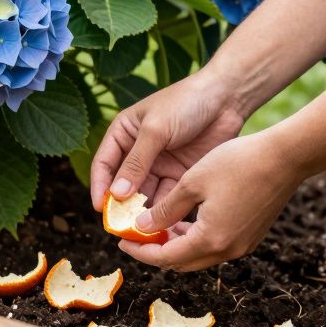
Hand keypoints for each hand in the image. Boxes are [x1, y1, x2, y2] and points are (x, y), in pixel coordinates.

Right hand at [90, 69, 247, 211]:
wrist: (226, 98)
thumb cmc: (185, 103)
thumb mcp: (155, 130)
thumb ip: (136, 163)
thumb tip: (116, 194)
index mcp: (125, 133)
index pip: (104, 163)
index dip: (99, 186)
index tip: (99, 208)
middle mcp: (139, 151)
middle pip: (124, 183)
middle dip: (121, 204)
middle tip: (120, 226)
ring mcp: (161, 163)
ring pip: (146, 193)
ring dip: (142, 210)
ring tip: (141, 228)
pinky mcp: (181, 173)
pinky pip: (168, 196)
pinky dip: (164, 210)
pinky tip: (163, 223)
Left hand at [116, 132, 304, 271]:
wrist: (285, 157)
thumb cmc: (237, 163)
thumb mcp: (192, 182)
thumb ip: (166, 209)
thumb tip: (143, 227)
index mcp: (210, 239)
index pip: (165, 257)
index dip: (140, 251)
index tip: (121, 240)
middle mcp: (227, 251)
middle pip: (182, 262)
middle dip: (155, 250)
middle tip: (136, 234)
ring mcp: (242, 245)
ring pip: (199, 255)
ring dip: (176, 244)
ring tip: (156, 223)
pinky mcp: (251, 236)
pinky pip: (215, 246)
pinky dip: (195, 238)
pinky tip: (185, 218)